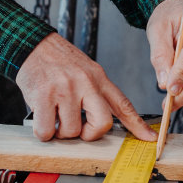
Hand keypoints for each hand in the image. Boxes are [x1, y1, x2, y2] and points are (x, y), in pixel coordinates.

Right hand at [15, 33, 152, 142]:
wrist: (32, 44)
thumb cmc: (58, 61)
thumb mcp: (86, 70)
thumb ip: (97, 92)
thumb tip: (105, 120)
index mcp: (98, 78)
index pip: (123, 104)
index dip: (138, 125)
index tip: (150, 139)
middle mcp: (85, 83)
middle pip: (102, 124)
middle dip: (89, 134)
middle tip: (78, 130)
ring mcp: (64, 90)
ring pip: (71, 131)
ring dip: (60, 132)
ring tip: (54, 115)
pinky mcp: (43, 96)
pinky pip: (47, 131)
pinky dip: (43, 132)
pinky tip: (41, 117)